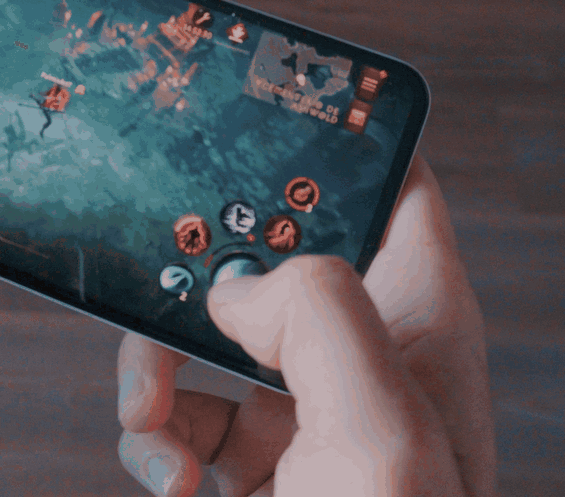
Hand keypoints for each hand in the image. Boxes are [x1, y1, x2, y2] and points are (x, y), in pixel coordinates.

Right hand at [117, 157, 495, 495]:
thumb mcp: (380, 433)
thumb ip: (321, 320)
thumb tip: (234, 292)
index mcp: (419, 319)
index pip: (394, 186)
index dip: (338, 135)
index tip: (258, 104)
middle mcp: (360, 352)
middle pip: (271, 251)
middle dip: (201, 258)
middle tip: (156, 272)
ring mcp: (302, 407)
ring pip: (205, 333)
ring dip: (152, 364)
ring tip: (146, 411)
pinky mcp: (253, 459)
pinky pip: (179, 414)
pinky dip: (153, 436)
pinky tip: (170, 473)